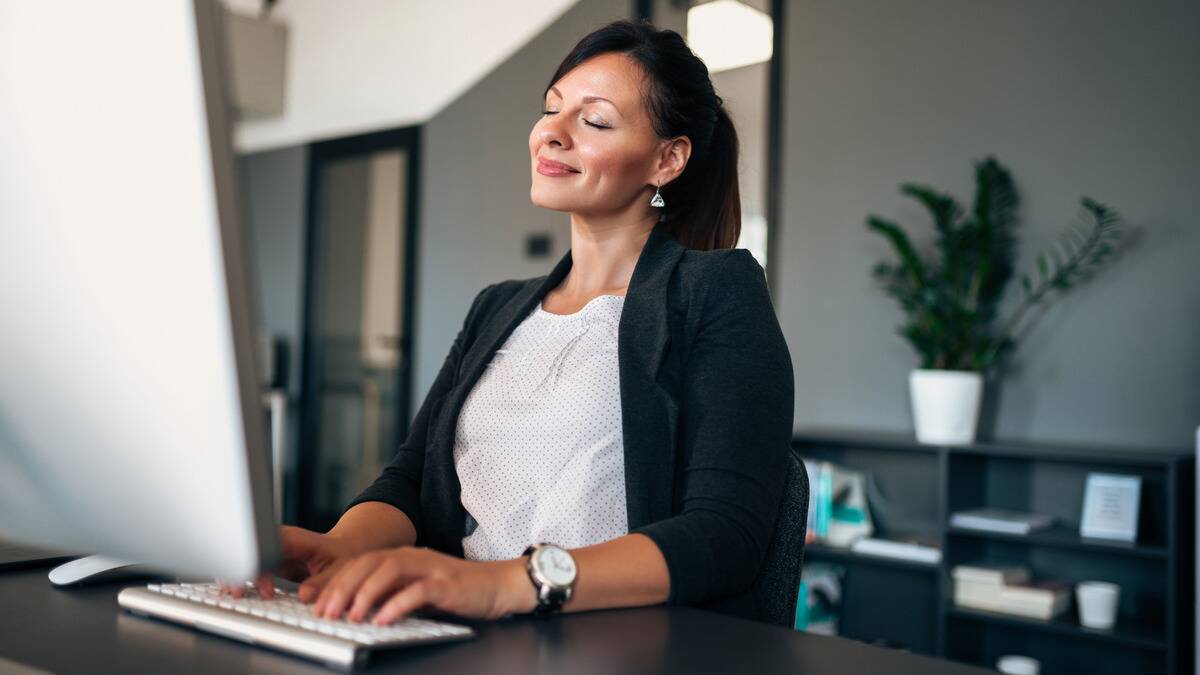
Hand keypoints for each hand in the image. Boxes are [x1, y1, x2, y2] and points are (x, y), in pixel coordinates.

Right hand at [218, 525, 361, 598]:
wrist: (343, 549)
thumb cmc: (341, 555)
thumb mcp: (339, 569)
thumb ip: (323, 582)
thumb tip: (304, 595)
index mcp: (293, 538)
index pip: (267, 549)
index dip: (261, 569)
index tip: (265, 591)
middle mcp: (277, 542)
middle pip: (248, 551)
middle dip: (238, 571)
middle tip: (238, 594)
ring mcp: (270, 551)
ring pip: (243, 558)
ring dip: (235, 575)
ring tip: (236, 594)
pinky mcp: (268, 561)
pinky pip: (248, 568)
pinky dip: (240, 579)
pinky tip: (237, 591)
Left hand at [299, 546, 534, 623]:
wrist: (499, 585)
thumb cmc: (457, 590)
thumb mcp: (416, 590)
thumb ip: (389, 594)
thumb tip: (353, 609)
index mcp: (402, 557)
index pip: (359, 562)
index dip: (333, 580)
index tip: (312, 600)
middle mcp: (413, 557)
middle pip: (368, 563)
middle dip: (342, 587)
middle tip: (324, 612)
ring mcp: (430, 568)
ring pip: (388, 571)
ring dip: (365, 594)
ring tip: (349, 616)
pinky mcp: (447, 584)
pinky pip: (417, 591)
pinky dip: (397, 605)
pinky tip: (383, 620)